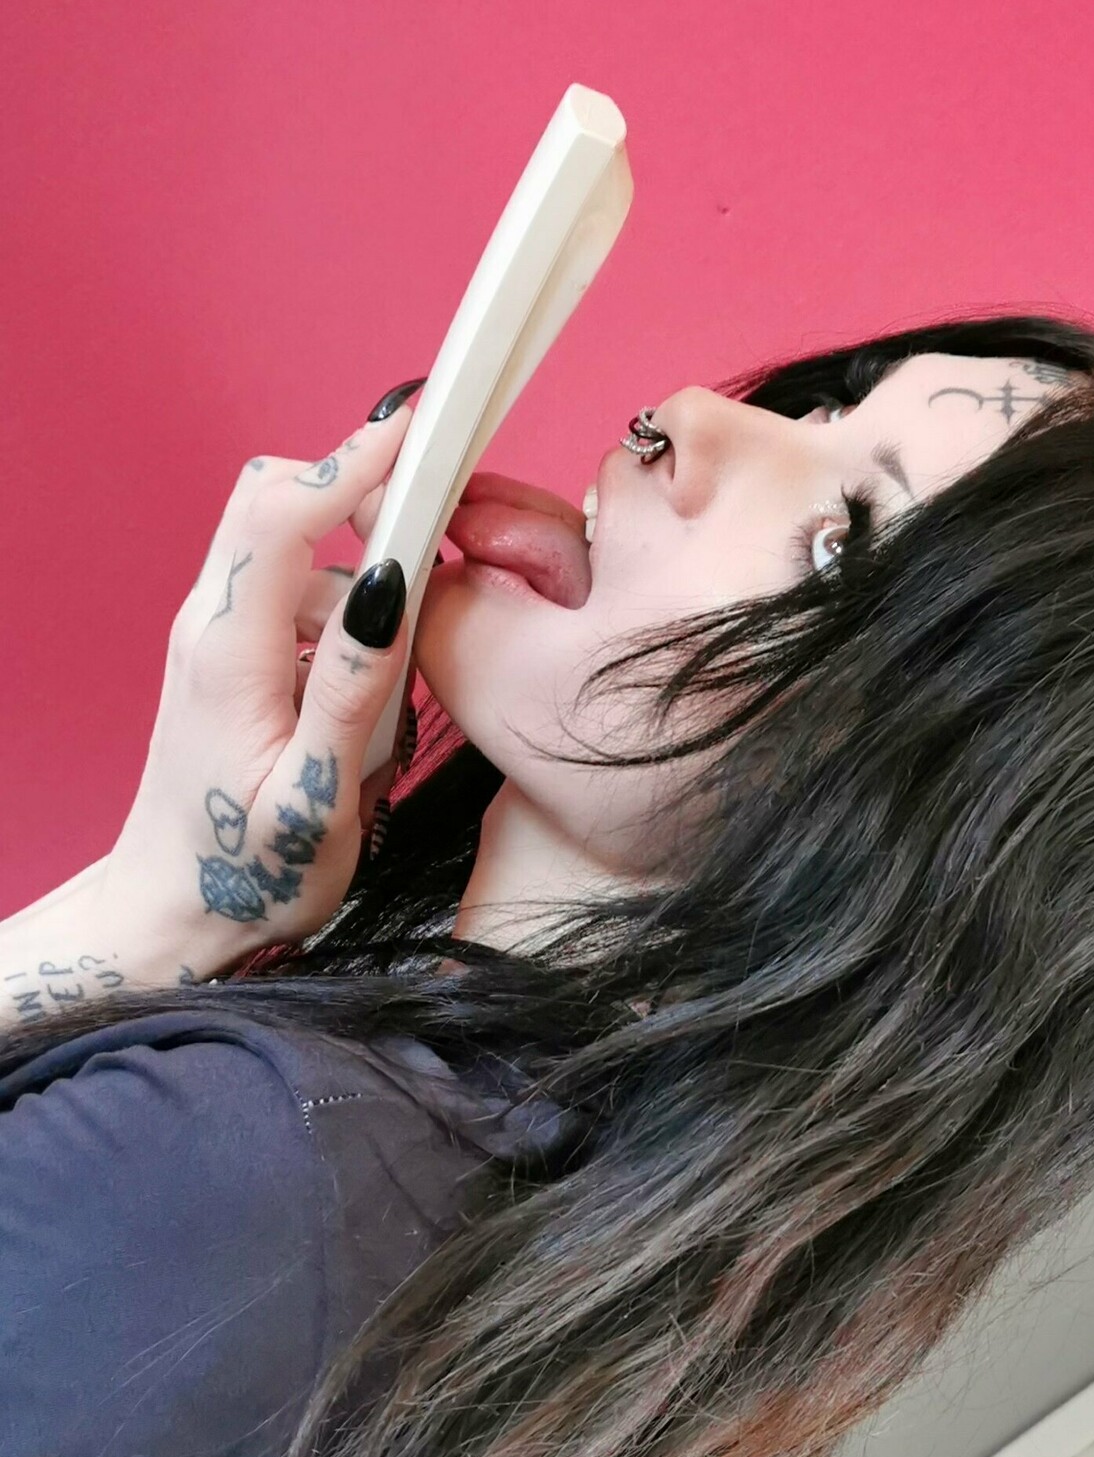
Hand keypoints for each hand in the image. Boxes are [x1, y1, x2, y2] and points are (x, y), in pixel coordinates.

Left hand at [100, 399, 418, 981]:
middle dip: (365, 500)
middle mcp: (214, 626)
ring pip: (306, 560)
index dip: (355, 459)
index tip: (425, 423)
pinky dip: (352, 629)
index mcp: (229, 651)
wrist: (172, 918)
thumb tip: (392, 586)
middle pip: (283, 504)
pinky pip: (304, 605)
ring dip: (367, 593)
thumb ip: (354, 691)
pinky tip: (367, 711)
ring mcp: (221, 640)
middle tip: (444, 534)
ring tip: (392, 707)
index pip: (283, 510)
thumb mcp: (315, 800)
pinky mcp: (238, 661)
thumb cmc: (247, 878)